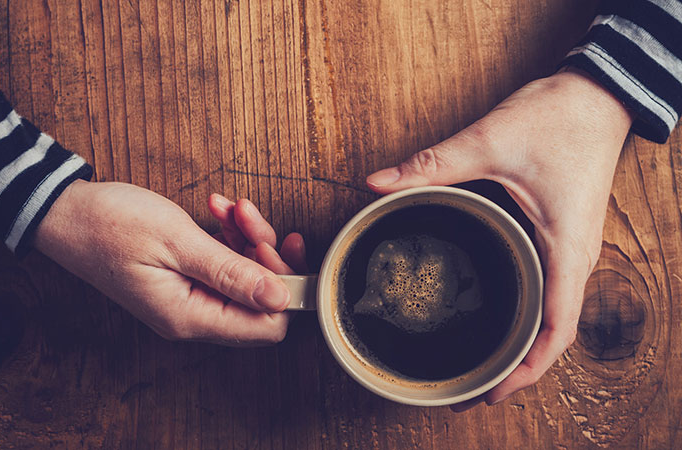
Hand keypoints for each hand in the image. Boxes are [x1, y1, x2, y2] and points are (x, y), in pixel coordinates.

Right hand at [34, 180, 294, 345]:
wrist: (63, 212)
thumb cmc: (108, 224)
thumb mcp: (177, 241)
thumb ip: (231, 272)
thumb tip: (280, 297)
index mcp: (189, 317)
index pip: (266, 326)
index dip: (280, 287)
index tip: (273, 247)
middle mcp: (190, 316)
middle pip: (259, 301)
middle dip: (264, 255)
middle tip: (252, 219)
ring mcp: (186, 299)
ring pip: (243, 278)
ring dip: (245, 238)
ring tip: (231, 208)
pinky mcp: (182, 279)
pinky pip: (221, 265)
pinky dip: (226, 236)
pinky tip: (217, 211)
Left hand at [366, 68, 632, 409]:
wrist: (597, 95)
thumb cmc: (558, 119)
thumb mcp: (489, 141)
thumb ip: (431, 165)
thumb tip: (377, 184)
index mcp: (565, 246)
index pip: (555, 328)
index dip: (525, 370)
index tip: (492, 393)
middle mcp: (575, 258)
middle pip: (553, 334)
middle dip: (517, 370)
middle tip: (473, 392)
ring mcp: (572, 250)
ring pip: (553, 316)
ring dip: (523, 347)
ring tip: (484, 369)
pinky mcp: (563, 238)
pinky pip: (550, 292)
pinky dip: (528, 317)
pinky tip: (500, 320)